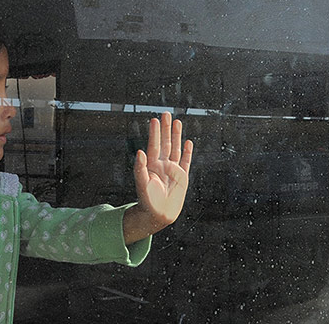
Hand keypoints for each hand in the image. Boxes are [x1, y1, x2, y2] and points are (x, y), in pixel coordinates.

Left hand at [130, 112, 192, 236]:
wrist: (158, 214)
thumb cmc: (147, 200)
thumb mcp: (141, 183)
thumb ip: (140, 168)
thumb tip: (140, 152)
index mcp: (151, 165)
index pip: (154, 145)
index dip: (154, 133)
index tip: (155, 120)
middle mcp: (162, 164)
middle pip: (165, 142)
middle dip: (165, 129)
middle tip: (166, 113)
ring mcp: (173, 170)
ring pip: (176, 149)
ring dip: (176, 136)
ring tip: (177, 122)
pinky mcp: (182, 177)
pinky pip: (186, 162)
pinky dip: (188, 152)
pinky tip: (188, 142)